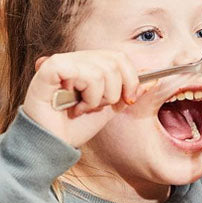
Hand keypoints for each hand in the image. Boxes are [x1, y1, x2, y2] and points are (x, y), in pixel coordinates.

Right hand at [22, 50, 145, 147]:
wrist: (54, 145)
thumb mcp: (109, 108)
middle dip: (113, 91)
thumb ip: (127, 92)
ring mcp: (61, 62)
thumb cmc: (75, 127)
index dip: (131, 78)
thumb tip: (153, 79)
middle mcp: (75, 59)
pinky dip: (84, 94)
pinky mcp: (48, 69)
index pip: (119, 57)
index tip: (129, 100)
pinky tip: (73, 105)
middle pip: (113, 61)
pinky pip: (79, 71)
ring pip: (99, 69)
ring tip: (82, 108)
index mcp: (88, 64)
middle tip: (98, 106)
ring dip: (97, 97)